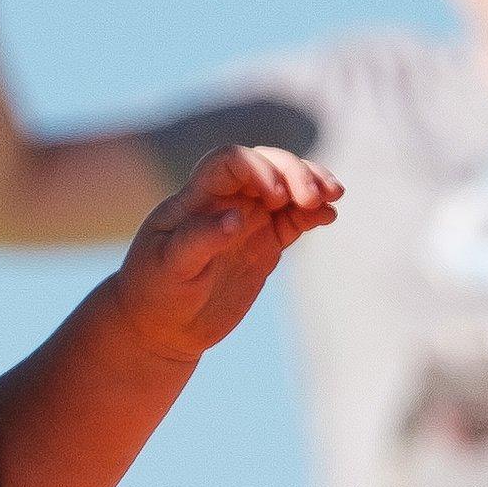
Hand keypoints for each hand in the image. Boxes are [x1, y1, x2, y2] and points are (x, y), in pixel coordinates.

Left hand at [103, 146, 341, 355]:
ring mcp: (248, 220)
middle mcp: (226, 200)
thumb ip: (199, 239)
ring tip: (334, 198)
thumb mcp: (169, 266)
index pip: (232, 161)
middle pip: (267, 164)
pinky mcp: (265, 243)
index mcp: (197, 197)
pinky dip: (314, 214)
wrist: (161, 325)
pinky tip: (329, 217)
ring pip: (287, 187)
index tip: (276, 196)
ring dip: (312, 185)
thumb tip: (236, 217)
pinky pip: (295, 219)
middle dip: (295, 173)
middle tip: (314, 199)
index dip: (259, 167)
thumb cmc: (154, 291)